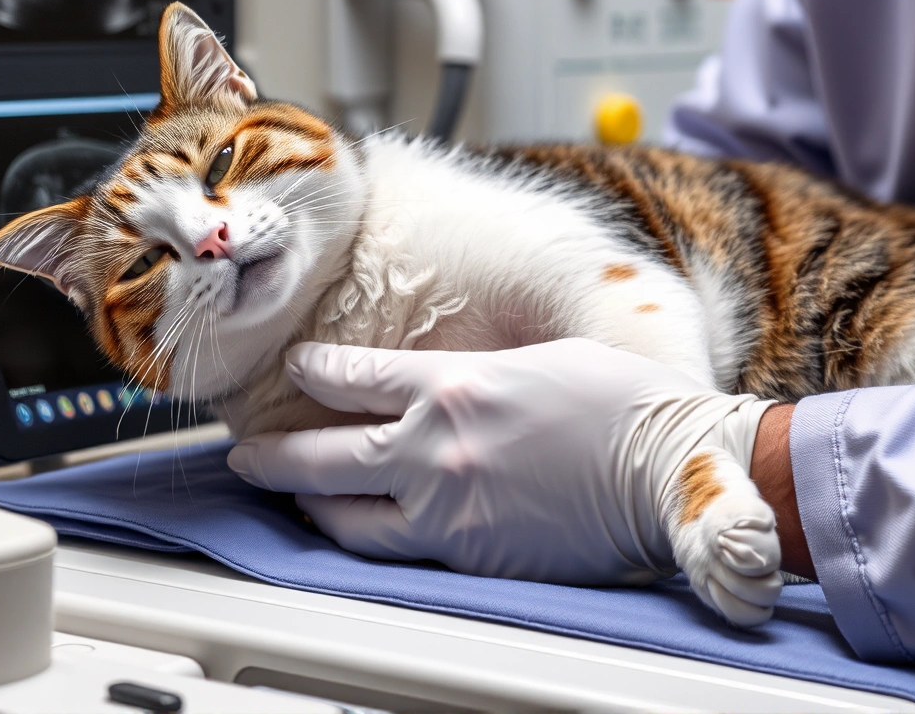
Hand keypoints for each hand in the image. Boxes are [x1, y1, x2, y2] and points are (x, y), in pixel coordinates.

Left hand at [226, 340, 783, 625]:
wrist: (667, 470)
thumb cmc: (622, 404)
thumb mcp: (536, 359)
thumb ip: (472, 376)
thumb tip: (439, 388)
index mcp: (453, 383)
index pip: (354, 377)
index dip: (315, 373)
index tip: (297, 370)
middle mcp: (434, 445)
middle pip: (322, 452)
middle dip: (274, 453)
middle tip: (247, 452)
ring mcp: (445, 506)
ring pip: (342, 512)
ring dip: (306, 503)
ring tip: (288, 498)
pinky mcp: (467, 554)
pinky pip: (391, 549)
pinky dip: (358, 537)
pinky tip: (350, 531)